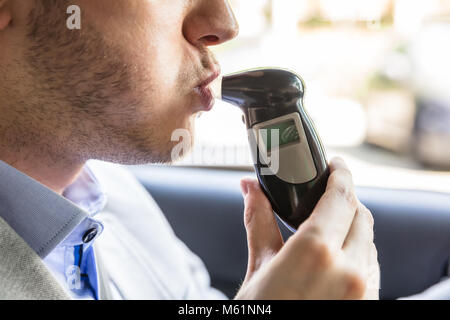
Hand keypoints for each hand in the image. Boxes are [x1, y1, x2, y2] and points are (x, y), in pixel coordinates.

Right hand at [235, 158, 379, 299]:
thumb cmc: (263, 312)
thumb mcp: (258, 266)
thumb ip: (259, 222)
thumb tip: (251, 189)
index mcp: (316, 252)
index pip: (341, 197)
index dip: (341, 174)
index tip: (335, 164)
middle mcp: (349, 270)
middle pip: (361, 215)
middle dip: (345, 199)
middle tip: (325, 194)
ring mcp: (364, 290)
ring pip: (369, 241)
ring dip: (352, 227)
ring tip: (328, 228)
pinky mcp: (370, 303)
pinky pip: (371, 267)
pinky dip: (357, 253)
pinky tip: (336, 259)